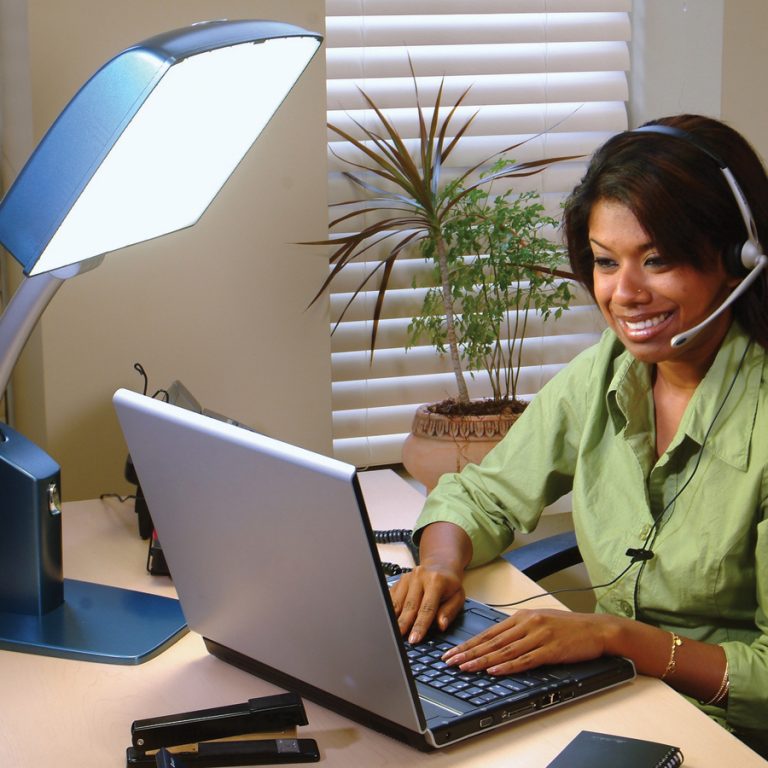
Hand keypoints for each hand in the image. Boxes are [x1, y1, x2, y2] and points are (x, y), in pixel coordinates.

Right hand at [389, 564, 465, 643]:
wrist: (441, 566)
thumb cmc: (450, 584)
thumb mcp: (458, 597)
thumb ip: (449, 612)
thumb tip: (441, 625)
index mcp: (436, 581)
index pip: (427, 608)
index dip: (420, 625)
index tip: (414, 638)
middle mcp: (419, 577)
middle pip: (409, 605)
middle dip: (404, 624)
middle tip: (399, 639)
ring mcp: (407, 578)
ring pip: (398, 602)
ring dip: (394, 618)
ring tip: (392, 632)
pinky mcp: (399, 580)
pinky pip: (391, 597)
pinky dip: (390, 610)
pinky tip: (388, 620)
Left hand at [442, 609, 613, 674]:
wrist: (596, 629)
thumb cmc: (568, 627)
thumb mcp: (539, 621)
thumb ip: (518, 629)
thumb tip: (497, 641)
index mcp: (521, 617)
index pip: (489, 632)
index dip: (469, 643)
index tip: (453, 652)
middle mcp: (527, 624)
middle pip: (492, 641)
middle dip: (468, 652)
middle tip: (450, 661)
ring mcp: (538, 636)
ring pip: (504, 650)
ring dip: (482, 660)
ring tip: (465, 668)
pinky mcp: (550, 649)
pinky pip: (525, 659)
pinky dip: (508, 666)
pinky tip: (495, 670)